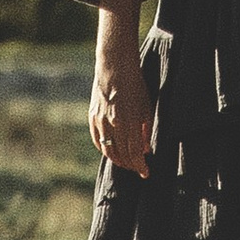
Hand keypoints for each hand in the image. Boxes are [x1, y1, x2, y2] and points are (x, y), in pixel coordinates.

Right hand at [90, 34, 152, 176]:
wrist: (115, 67)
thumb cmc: (135, 85)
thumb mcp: (146, 107)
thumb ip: (146, 131)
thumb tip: (145, 150)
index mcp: (129, 122)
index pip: (134, 153)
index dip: (140, 166)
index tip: (146, 172)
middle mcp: (113, 124)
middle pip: (121, 155)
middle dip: (131, 165)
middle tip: (138, 168)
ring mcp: (100, 121)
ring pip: (108, 150)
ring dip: (118, 160)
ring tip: (127, 162)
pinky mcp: (92, 117)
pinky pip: (98, 141)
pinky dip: (105, 150)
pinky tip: (112, 152)